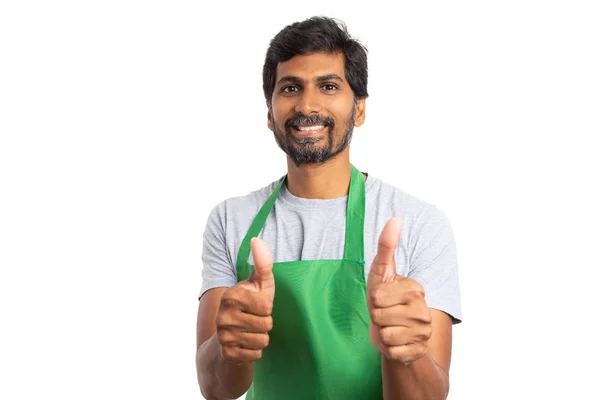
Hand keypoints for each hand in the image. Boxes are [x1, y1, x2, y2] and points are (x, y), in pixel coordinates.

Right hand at [215, 237, 274, 363]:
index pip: (266, 306)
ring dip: (261, 337)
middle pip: (266, 325)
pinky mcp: (227, 354)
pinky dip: (255, 351)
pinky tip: (245, 343)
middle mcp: (223, 316)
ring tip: (250, 331)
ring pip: (262, 341)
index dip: (267, 307)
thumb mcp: (258, 284)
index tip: (256, 305)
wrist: (226, 336)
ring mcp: (223, 336)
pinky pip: (256, 354)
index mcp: (231, 296)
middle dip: (265, 324)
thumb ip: (262, 264)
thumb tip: (257, 239)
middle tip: (253, 319)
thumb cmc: (249, 305)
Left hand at [367, 217, 432, 364]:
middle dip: (377, 317)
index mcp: (416, 289)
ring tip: (391, 326)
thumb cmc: (384, 298)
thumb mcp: (382, 271)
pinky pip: (392, 352)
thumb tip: (395, 219)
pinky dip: (389, 349)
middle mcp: (424, 310)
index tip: (384, 299)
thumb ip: (387, 245)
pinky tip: (397, 342)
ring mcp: (423, 333)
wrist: (395, 331)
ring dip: (383, 333)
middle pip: (380, 316)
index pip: (378, 296)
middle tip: (386, 314)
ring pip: (386, 335)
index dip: (374, 299)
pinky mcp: (418, 352)